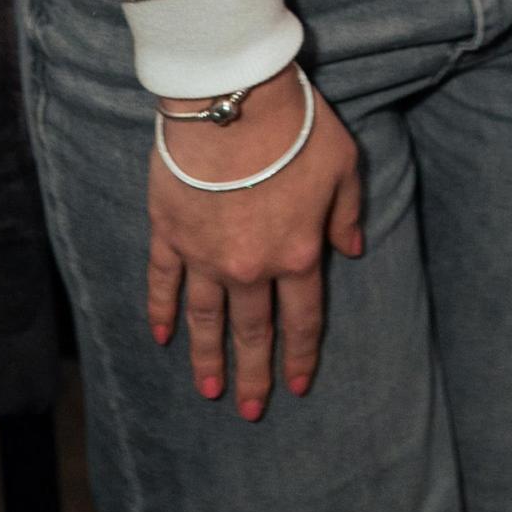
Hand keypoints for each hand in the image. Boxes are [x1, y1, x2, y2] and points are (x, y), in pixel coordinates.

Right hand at [146, 69, 363, 421]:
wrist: (232, 101)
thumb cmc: (296, 127)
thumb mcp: (344, 166)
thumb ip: (347, 213)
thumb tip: (351, 249)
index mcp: (297, 255)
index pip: (301, 319)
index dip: (300, 356)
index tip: (297, 386)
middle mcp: (250, 267)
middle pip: (252, 331)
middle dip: (252, 374)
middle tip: (249, 410)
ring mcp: (204, 255)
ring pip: (207, 319)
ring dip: (207, 358)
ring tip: (207, 391)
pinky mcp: (170, 234)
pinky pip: (163, 284)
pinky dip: (161, 312)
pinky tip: (161, 337)